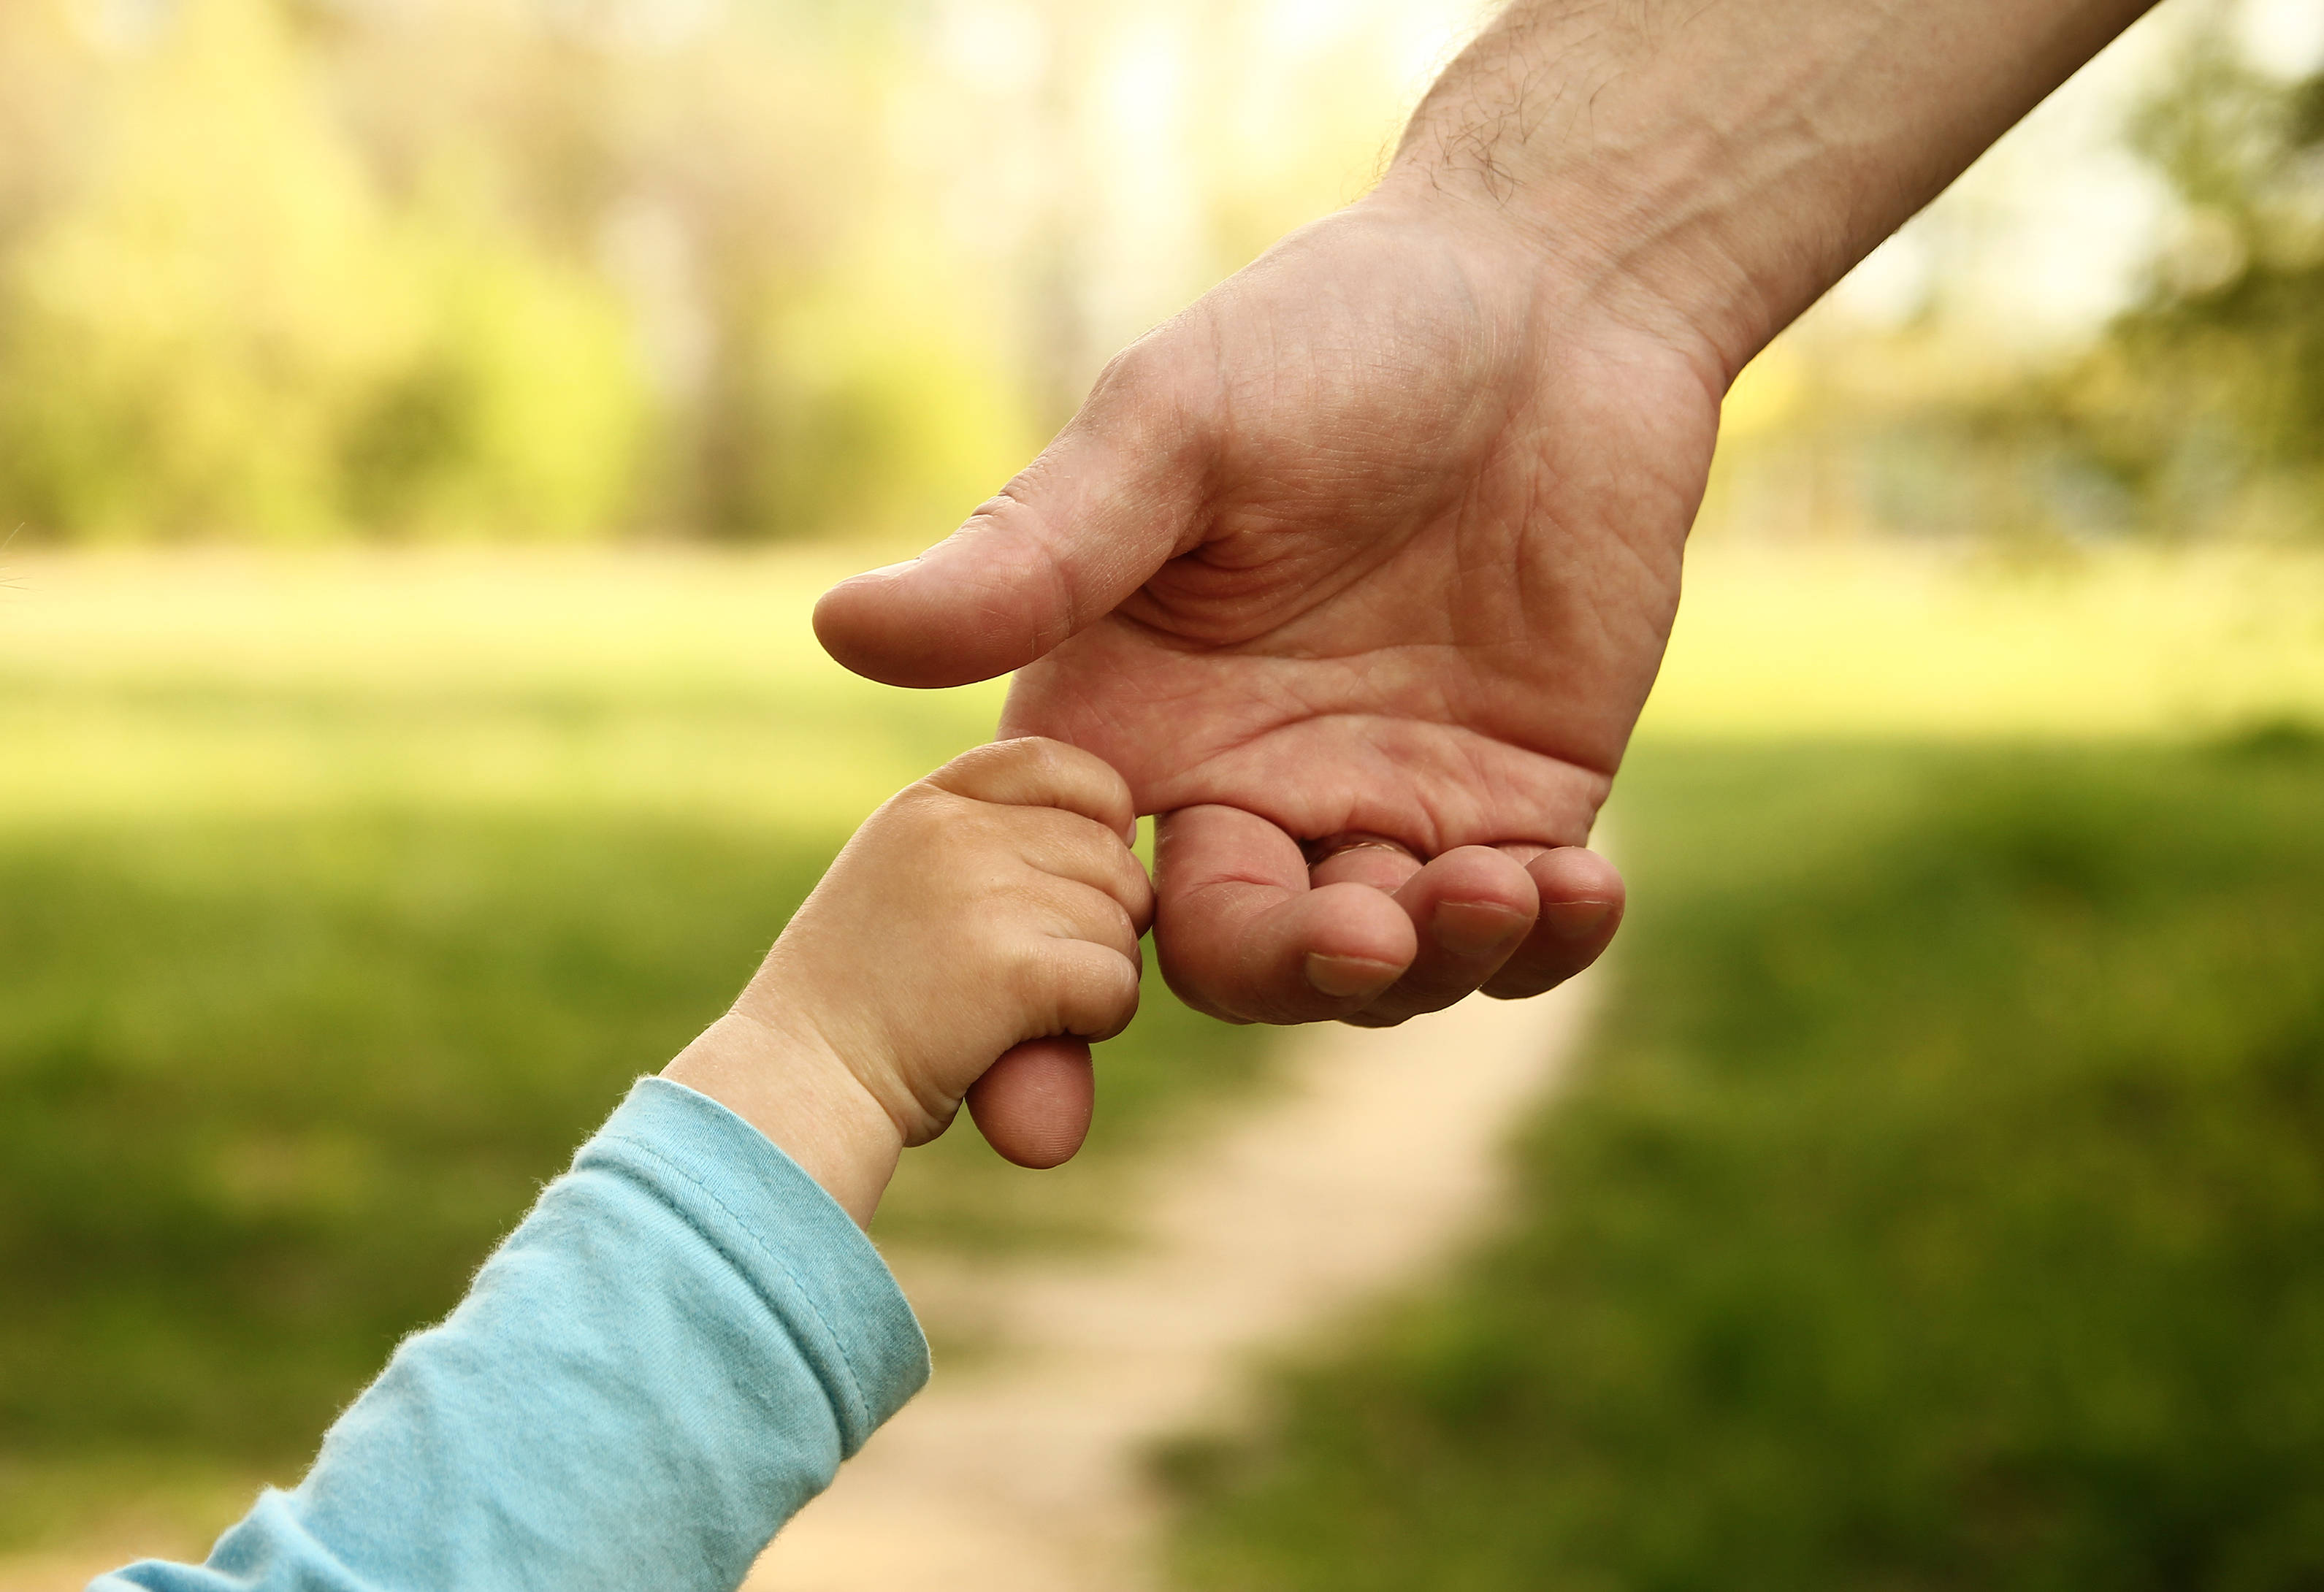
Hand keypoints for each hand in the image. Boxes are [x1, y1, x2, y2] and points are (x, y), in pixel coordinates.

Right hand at [664, 738, 1150, 1221]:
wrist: (800, 1085)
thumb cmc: (856, 1005)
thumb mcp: (895, 881)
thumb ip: (975, 845)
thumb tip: (1116, 836)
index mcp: (924, 807)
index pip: (1051, 762)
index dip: (1100, 808)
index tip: (1094, 863)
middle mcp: (956, 833)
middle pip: (1107, 854)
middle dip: (1108, 916)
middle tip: (1052, 969)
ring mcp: (984, 893)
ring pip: (1120, 924)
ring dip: (1100, 975)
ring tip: (1029, 1010)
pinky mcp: (1015, 966)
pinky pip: (1116, 982)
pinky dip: (1101, 1020)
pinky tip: (1041, 1038)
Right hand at [814, 185, 1724, 1024]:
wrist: (1550, 297)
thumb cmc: (1331, 335)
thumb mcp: (1172, 431)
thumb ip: (1035, 554)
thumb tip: (838, 631)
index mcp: (1131, 719)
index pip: (1067, 900)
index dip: (1042, 1010)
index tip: (1033, 1116)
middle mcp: (1249, 782)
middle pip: (1239, 959)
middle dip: (1287, 972)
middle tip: (1352, 931)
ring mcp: (1389, 801)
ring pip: (1382, 962)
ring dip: (1423, 960)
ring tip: (1479, 888)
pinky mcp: (1524, 801)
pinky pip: (1520, 925)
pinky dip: (1543, 940)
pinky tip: (1577, 889)